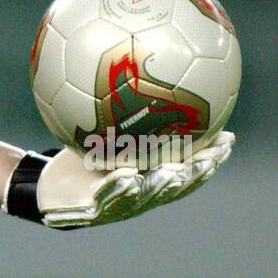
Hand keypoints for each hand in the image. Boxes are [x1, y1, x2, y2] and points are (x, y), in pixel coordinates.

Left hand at [3, 131, 234, 228]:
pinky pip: (105, 200)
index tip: (228, 139)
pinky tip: (128, 176)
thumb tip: (139, 64)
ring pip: (144, 197)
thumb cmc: (81, 156)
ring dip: (161, 186)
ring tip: (173, 172)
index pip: (186, 168)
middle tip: (210, 158)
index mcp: (147, 178)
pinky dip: (117, 189)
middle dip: (194, 174)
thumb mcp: (101, 131)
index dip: (209, 158)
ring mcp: (116, 206)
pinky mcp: (90, 212)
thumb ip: (123, 108)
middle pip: (173, 187)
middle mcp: (138, 195)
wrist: (48, 188)